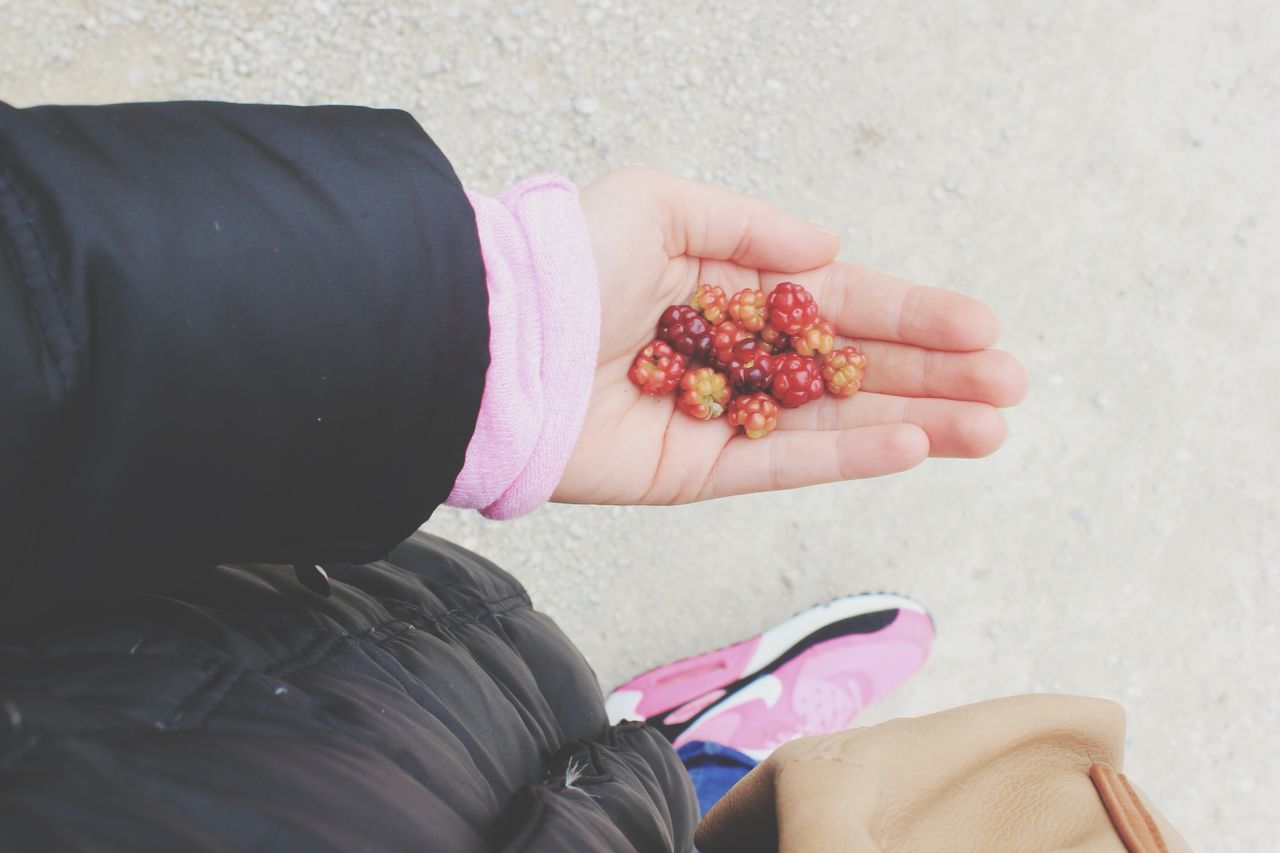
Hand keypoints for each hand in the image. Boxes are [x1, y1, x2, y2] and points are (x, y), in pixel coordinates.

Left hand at [554, 167, 1026, 504]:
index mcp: (726, 286)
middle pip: (851, 365)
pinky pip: (785, 462)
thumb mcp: (663, 204)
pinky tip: (914, 444)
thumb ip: (751, 228)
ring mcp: (718, 414)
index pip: (838, 301)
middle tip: (1009, 385)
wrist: (499, 343)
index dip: (910, 314)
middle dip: (932, 373)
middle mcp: (731, 352)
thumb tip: (828, 249)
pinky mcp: (695, 469)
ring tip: (990, 427)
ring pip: (833, 419)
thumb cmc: (571, 261)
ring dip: (915, 421)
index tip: (980, 326)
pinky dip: (849, 455)